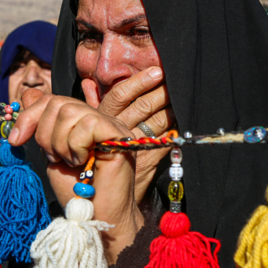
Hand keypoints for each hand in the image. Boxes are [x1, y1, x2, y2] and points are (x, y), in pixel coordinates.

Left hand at [10, 89, 142, 262]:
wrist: (96, 218)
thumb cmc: (76, 193)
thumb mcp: (51, 154)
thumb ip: (42, 127)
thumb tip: (27, 94)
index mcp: (82, 121)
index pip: (51, 99)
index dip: (29, 115)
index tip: (16, 140)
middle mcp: (98, 118)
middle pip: (58, 102)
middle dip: (44, 133)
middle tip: (54, 158)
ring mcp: (110, 125)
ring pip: (70, 112)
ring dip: (61, 143)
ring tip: (71, 162)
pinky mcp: (118, 135)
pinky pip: (87, 125)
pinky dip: (77, 146)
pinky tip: (84, 163)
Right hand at [82, 67, 175, 202]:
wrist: (102, 195)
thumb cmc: (95, 160)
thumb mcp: (90, 131)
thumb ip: (92, 104)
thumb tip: (88, 82)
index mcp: (103, 119)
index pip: (120, 95)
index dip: (139, 82)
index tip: (156, 71)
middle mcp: (116, 130)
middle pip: (142, 105)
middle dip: (160, 92)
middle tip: (173, 81)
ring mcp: (132, 144)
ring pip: (156, 120)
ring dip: (170, 108)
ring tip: (180, 97)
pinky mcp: (146, 159)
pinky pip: (164, 139)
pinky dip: (174, 130)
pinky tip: (180, 122)